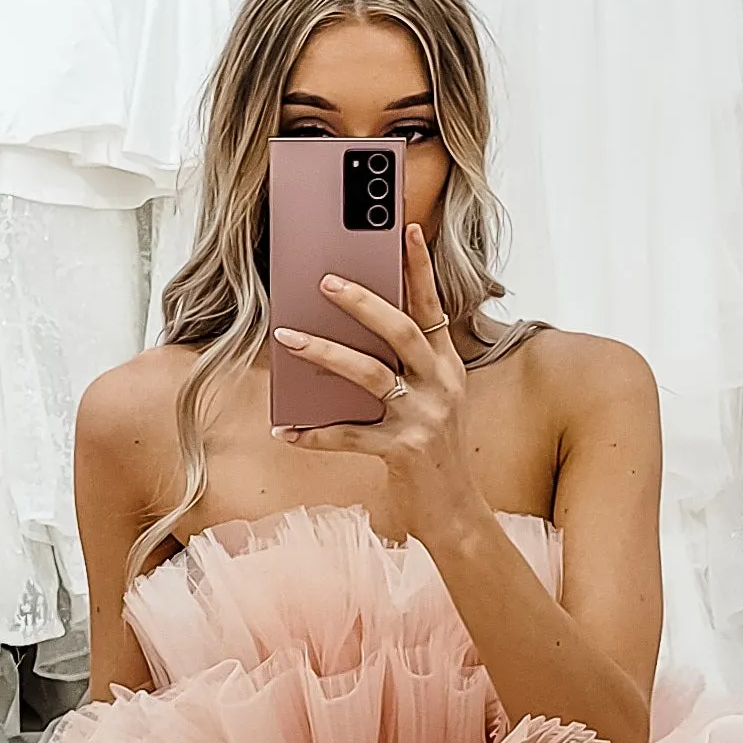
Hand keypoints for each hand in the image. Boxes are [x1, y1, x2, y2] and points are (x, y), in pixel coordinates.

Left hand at [274, 224, 486, 543]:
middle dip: (363, 302)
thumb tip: (346, 336)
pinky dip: (314, 433)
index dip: (420, 267)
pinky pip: (350, 435)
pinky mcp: (404, 452)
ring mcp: (425, 419)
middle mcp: (442, 387)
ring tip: (287, 337)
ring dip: (325, 353)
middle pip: (402, 331)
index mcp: (448, 367)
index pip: (434, 307)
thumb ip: (403, 369)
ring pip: (372, 375)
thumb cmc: (433, 451)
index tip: (406, 229)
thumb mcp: (431, 402)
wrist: (456, 513)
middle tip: (325, 279)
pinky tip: (286, 430)